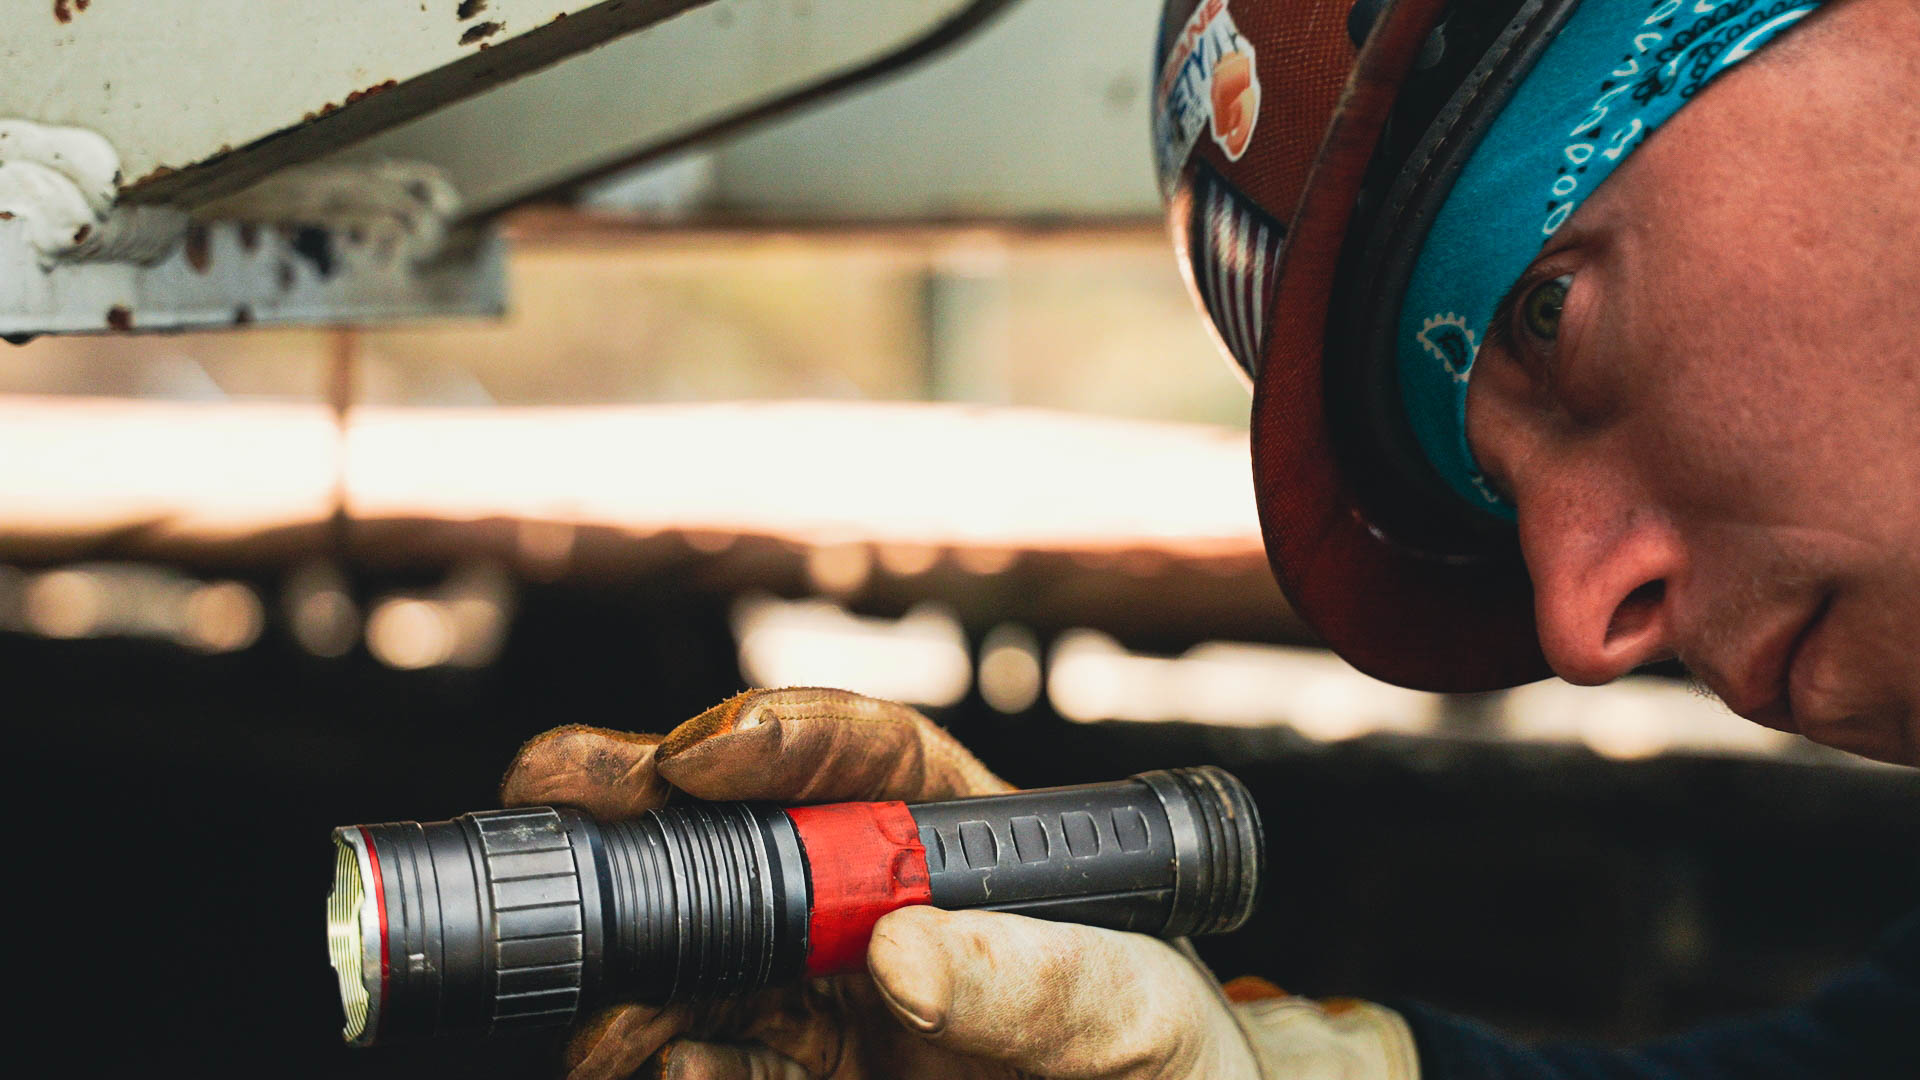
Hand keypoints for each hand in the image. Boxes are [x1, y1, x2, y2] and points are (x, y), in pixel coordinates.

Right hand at [501, 688, 1414, 1078]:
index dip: (778, 737)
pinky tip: (673, 1066)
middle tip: (560, 787)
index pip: (864, 756)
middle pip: (741, 833)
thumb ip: (1033, 976)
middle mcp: (875, 898)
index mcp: (959, 832)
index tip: (703, 750)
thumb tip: (898, 951)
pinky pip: (723, 1058)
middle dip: (645, 807)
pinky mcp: (809, 1070)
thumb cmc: (1160, 1050)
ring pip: (703, 953)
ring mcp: (831, 990)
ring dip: (641, 964)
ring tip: (613, 1002)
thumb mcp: (1131, 1004)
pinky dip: (682, 1064)